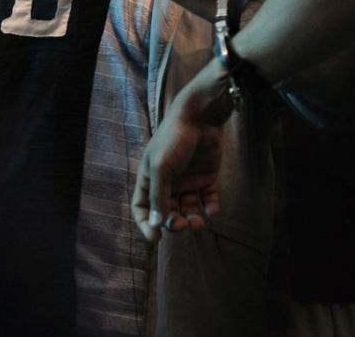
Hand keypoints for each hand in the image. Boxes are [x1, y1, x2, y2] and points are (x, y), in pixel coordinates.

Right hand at [131, 61, 232, 241]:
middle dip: (173, 223)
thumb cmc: (174, 139)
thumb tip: (155, 224)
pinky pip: (207, 199)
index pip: (142, 208)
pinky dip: (210, 208)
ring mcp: (188, 180)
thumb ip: (159, 197)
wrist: (200, 117)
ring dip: (192, 219)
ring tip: (198, 222)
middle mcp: (168, 182)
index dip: (146, 224)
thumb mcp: (161, 168)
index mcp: (150, 178)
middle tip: (182, 225)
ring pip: (188, 208)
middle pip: (167, 212)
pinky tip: (211, 210)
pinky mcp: (207, 177)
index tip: (156, 238)